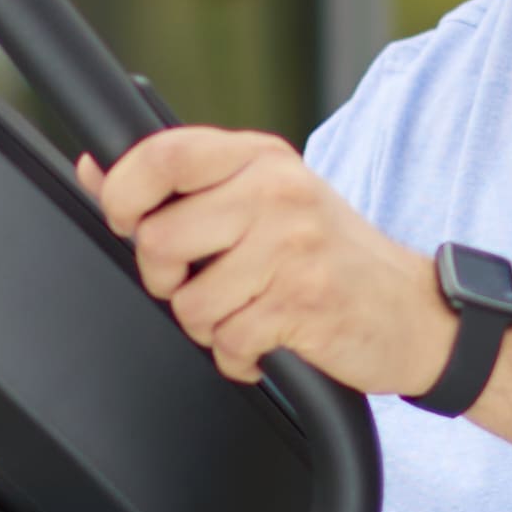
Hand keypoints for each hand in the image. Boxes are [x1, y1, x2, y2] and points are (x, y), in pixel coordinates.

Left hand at [89, 127, 453, 396]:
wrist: (416, 313)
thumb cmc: (331, 258)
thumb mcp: (263, 201)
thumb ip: (182, 186)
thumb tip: (95, 168)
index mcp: (260, 158)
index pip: (165, 154)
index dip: (124, 194)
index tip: (128, 222)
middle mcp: (277, 192)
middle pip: (159, 240)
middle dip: (167, 280)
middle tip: (206, 283)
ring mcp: (292, 245)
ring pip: (188, 302)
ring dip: (208, 326)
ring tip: (250, 312)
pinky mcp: (303, 301)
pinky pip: (227, 342)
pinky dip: (240, 357)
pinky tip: (270, 340)